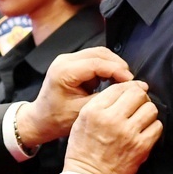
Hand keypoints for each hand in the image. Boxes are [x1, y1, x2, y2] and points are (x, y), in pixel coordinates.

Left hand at [16, 47, 133, 146]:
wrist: (41, 120)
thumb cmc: (58, 119)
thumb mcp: (83, 110)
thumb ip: (105, 97)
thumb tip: (129, 88)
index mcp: (64, 71)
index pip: (97, 63)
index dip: (117, 70)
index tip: (131, 81)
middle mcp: (64, 60)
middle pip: (99, 53)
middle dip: (118, 66)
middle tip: (130, 81)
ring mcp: (67, 59)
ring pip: (98, 54)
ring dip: (113, 66)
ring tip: (123, 82)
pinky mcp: (72, 63)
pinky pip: (94, 59)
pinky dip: (106, 68)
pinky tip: (112, 81)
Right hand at [62, 80, 160, 173]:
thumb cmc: (83, 149)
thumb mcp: (82, 119)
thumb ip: (101, 103)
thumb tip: (126, 90)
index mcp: (95, 110)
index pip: (120, 87)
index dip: (129, 88)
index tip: (133, 92)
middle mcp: (112, 118)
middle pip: (138, 94)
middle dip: (140, 98)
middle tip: (138, 105)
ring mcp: (128, 133)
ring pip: (151, 109)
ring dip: (148, 112)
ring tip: (141, 119)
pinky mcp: (140, 147)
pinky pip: (157, 127)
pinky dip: (153, 127)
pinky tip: (145, 132)